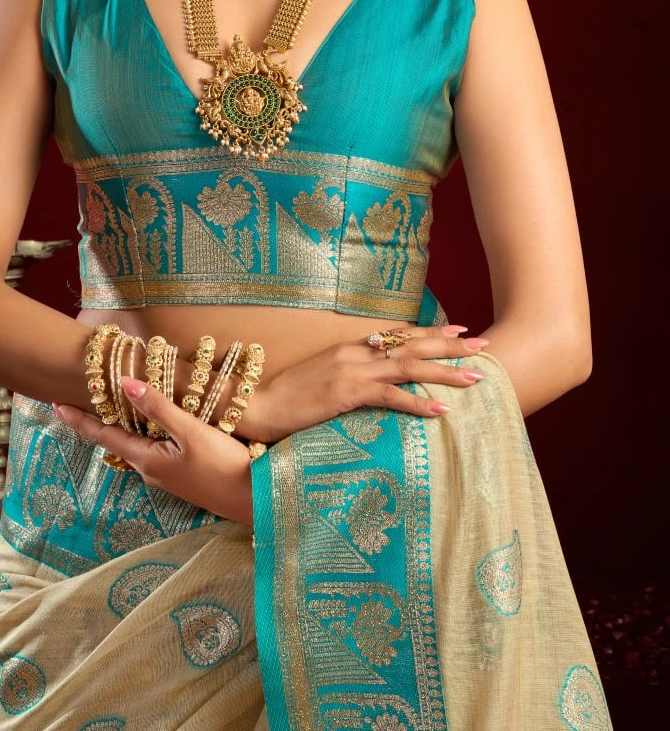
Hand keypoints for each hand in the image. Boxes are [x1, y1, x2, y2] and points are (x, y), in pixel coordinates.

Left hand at [53, 376, 253, 525]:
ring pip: (134, 443)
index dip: (78, 420)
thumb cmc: (224, 465)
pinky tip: (150, 419)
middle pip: (115, 439)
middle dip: (96, 420)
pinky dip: (143, 430)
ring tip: (109, 402)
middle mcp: (149, 469)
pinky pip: (151, 447)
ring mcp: (164, 474)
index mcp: (146, 459)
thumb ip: (158, 408)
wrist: (253, 499)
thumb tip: (124, 383)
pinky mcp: (180, 474)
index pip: (103, 435)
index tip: (55, 404)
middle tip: (79, 396)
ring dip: (121, 424)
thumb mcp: (191, 432)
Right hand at [245, 324, 488, 442]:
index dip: (431, 333)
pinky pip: (391, 397)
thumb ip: (350, 373)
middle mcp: (356, 353)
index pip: (399, 335)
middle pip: (412, 345)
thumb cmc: (289, 396)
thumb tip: (375, 379)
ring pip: (409, 367)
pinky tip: (441, 409)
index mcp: (351, 347)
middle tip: (482, 345)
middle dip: (450, 345)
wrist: (258, 404)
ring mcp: (352, 371)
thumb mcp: (323, 377)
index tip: (460, 330)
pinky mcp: (347, 393)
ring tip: (475, 377)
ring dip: (445, 372)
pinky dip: (418, 402)